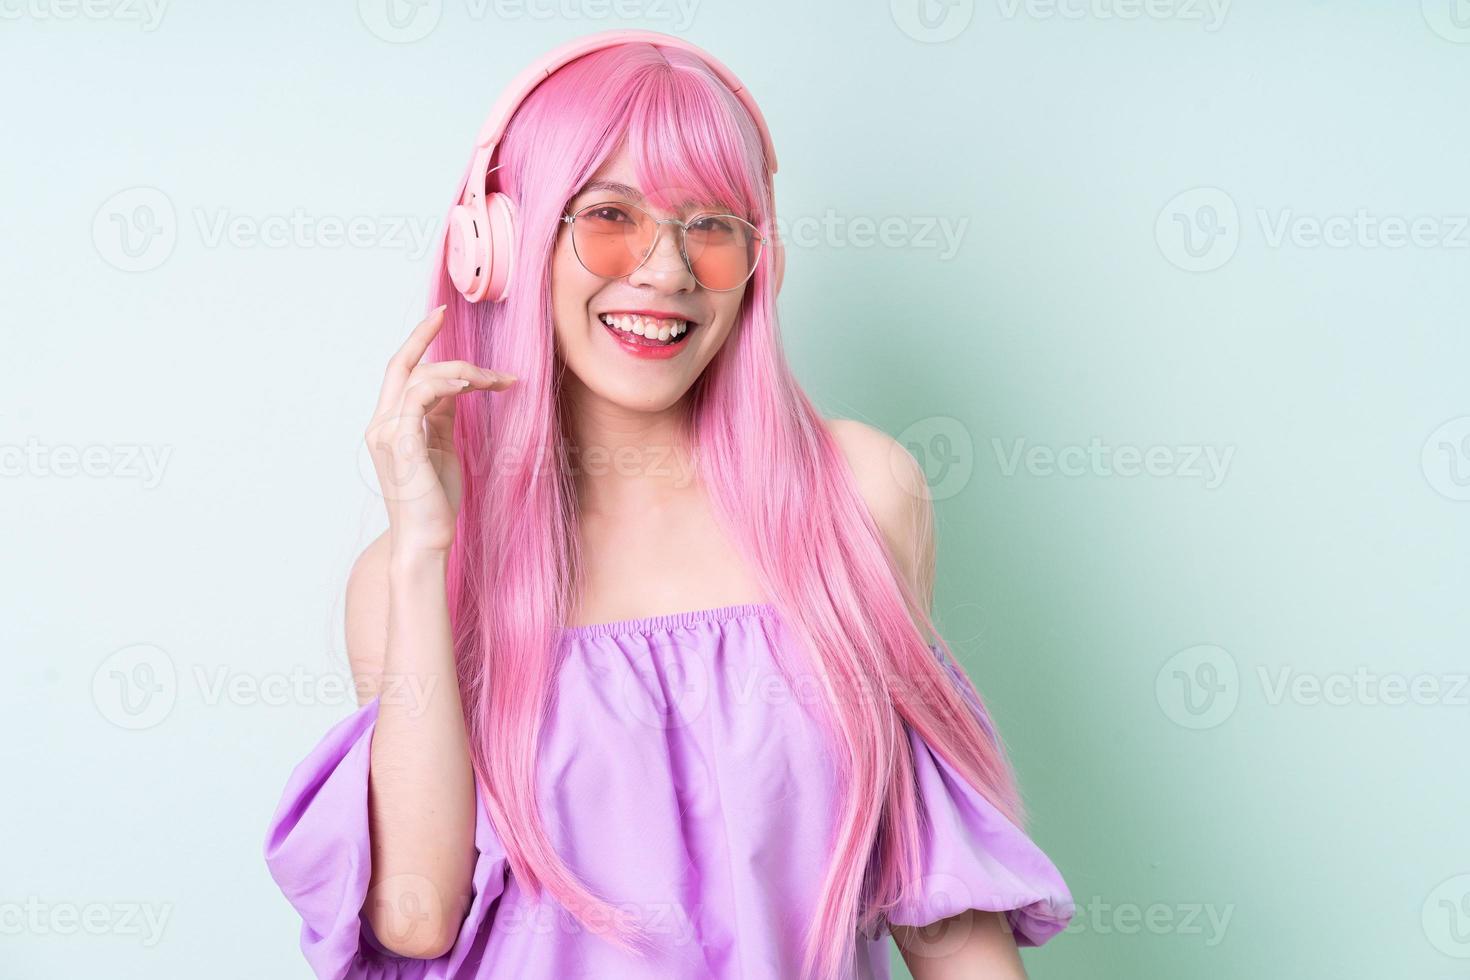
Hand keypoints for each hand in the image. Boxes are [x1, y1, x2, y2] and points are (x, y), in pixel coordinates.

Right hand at [363, 305, 516, 555]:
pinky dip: (447, 384)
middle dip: (425, 336)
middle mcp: (380, 425)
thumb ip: (441, 417)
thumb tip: (455, 387)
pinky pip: (421, 397)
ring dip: (460, 371)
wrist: (427, 540)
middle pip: (400, 365)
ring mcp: (386, 434)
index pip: (399, 372)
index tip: (440, 317)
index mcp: (388, 425)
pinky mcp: (401, 444)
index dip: (417, 341)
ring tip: (494, 380)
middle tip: (452, 320)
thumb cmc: (435, 501)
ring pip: (419, 378)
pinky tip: (472, 386)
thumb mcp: (441, 448)